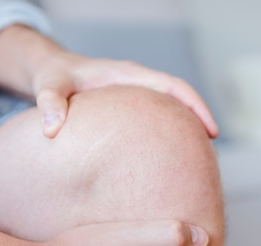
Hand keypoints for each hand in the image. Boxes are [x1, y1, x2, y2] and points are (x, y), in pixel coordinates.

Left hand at [32, 52, 218, 139]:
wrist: (52, 70)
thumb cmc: (53, 77)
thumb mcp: (49, 87)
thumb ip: (49, 104)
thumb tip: (52, 130)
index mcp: (129, 74)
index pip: (173, 86)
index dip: (196, 106)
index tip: (211, 130)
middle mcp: (138, 82)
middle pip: (180, 98)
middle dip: (199, 121)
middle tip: (211, 153)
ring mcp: (137, 94)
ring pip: (171, 109)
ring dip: (185, 128)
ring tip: (194, 161)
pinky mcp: (132, 107)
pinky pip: (158, 116)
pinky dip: (169, 132)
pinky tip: (168, 157)